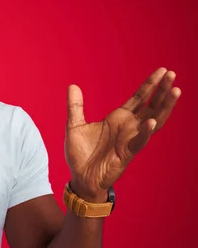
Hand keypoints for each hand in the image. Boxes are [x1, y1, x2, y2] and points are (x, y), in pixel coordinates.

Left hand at [64, 67, 180, 201]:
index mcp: (118, 118)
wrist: (80, 177)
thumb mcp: (74, 125)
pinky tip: (151, 121)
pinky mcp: (127, 153)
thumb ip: (75, 106)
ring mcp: (130, 139)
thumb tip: (72, 85)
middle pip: (151, 105)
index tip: (162, 70)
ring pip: (153, 121)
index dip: (150, 85)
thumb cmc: (80, 153)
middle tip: (172, 74)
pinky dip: (146, 132)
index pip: (139, 98)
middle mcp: (128, 127)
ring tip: (174, 91)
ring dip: (164, 107)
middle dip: (161, 90)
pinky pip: (140, 141)